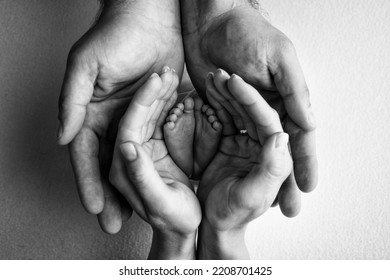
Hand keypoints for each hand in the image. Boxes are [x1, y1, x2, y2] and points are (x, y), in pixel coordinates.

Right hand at [57, 0, 183, 232]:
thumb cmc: (116, 36)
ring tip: (138, 215)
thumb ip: (73, 102)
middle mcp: (111, 121)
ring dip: (133, 188)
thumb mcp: (87, 66)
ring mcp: (135, 120)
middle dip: (110, 195)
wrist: (152, 17)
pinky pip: (156, 145)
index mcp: (90, 113)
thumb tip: (62, 138)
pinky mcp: (157, 114)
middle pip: (109, 166)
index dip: (88, 183)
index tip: (94, 209)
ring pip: (132, 161)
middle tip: (114, 225)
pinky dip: (156, 166)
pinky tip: (163, 184)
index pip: (87, 156)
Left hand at [110, 70, 200, 258]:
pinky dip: (168, 104)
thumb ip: (141, 177)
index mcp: (121, 169)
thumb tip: (127, 148)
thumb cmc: (174, 220)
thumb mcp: (161, 203)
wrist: (186, 225)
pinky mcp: (154, 146)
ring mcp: (140, 148)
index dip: (141, 102)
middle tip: (166, 70)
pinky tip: (177, 89)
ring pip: (147, 114)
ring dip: (159, 94)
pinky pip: (159, 120)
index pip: (127, 128)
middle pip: (135, 116)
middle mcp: (126, 156)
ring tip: (173, 73)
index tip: (155, 80)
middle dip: (150, 92)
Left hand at [181, 3, 316, 216]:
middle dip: (285, 180)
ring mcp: (245, 112)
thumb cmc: (248, 34)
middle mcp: (269, 109)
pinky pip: (231, 138)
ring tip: (264, 202)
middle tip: (288, 209)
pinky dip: (235, 157)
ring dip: (262, 173)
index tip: (307, 189)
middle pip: (279, 151)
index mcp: (287, 98)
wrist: (211, 24)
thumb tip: (310, 125)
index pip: (299, 137)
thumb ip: (295, 92)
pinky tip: (236, 175)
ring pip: (256, 150)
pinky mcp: (223, 110)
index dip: (305, 164)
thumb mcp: (278, 59)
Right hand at [197, 73, 291, 258]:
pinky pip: (224, 119)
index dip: (252, 99)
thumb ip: (271, 169)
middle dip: (237, 91)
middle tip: (220, 73)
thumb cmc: (233, 214)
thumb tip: (283, 136)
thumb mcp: (252, 196)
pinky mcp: (229, 142)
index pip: (268, 121)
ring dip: (226, 94)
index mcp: (275, 156)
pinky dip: (215, 104)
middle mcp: (264, 145)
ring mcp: (246, 142)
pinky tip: (206, 90)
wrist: (211, 221)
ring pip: (238, 111)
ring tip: (212, 76)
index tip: (236, 81)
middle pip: (252, 111)